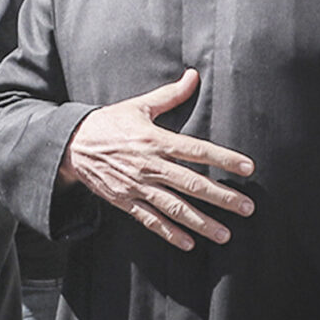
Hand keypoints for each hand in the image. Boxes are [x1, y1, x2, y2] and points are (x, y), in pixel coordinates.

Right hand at [61, 69, 255, 251]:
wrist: (72, 143)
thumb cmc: (109, 122)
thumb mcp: (139, 106)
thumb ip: (170, 95)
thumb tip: (193, 76)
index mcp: (156, 139)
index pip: (197, 150)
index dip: (224, 158)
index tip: (247, 168)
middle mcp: (150, 164)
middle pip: (192, 183)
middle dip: (222, 197)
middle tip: (247, 208)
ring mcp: (137, 185)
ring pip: (174, 207)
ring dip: (201, 222)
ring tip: (225, 234)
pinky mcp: (125, 200)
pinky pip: (150, 220)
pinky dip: (169, 233)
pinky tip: (189, 243)